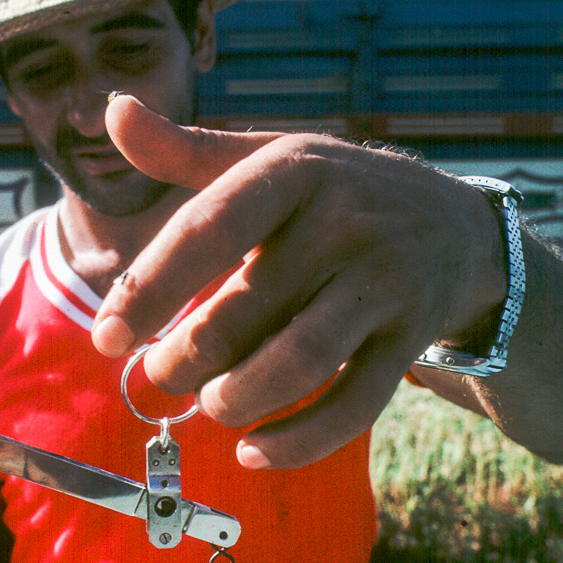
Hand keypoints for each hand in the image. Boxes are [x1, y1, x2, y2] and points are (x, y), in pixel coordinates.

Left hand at [92, 96, 505, 467]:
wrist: (457, 227)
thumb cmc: (335, 195)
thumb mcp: (271, 159)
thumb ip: (188, 150)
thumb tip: (114, 111)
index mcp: (296, 171)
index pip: (207, 230)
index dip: (148, 289)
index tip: (105, 337)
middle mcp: (345, 223)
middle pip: (243, 311)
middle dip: (183, 359)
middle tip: (158, 374)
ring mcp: (384, 285)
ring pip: (297, 364)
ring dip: (235, 400)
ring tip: (209, 403)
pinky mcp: (410, 340)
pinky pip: (353, 407)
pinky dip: (298, 443)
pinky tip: (253, 451)